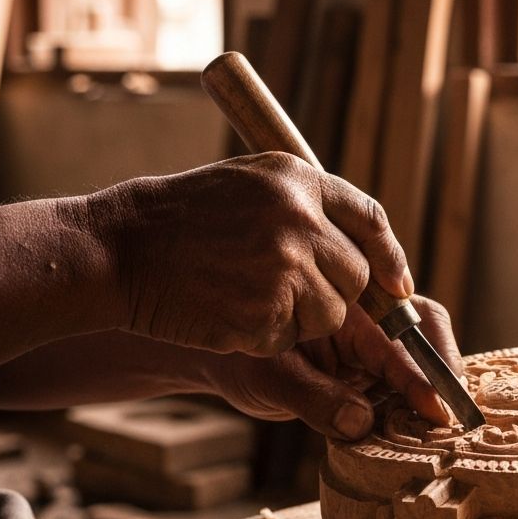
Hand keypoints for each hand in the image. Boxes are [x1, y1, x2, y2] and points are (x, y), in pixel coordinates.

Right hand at [79, 152, 412, 355]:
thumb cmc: (183, 218)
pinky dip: (268, 336)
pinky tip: (230, 311)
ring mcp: (283, 268)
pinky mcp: (264, 313)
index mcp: (298, 180)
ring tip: (248, 294)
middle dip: (334, 291)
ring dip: (300, 317)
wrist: (120, 248)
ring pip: (330, 314)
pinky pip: (291, 338)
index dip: (390, 257)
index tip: (398, 286)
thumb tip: (368, 252)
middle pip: (356, 276)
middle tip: (285, 287)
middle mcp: (299, 220)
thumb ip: (308, 207)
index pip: (370, 220)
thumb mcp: (249, 184)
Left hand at [204, 296, 463, 438]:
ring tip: (438, 429)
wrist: (224, 364)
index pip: (396, 339)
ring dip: (432, 392)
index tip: (435, 408)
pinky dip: (413, 407)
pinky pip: (403, 384)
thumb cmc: (241, 360)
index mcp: (344, 309)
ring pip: (421, 360)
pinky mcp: (370, 372)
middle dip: (443, 372)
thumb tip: (361, 424)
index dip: (421, 376)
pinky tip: (416, 431)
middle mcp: (366, 322)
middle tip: (451, 417)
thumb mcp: (270, 379)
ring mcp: (371, 347)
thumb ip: (313, 398)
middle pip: (426, 334)